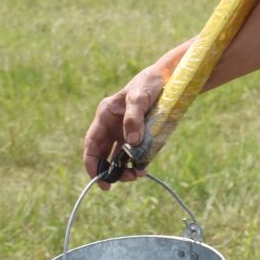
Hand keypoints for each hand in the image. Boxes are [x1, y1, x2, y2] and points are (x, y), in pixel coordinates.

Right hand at [83, 44, 187, 186]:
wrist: (168, 78)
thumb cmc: (150, 83)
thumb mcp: (140, 97)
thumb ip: (134, 118)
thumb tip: (131, 143)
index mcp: (105, 115)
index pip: (92, 143)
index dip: (91, 162)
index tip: (98, 178)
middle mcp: (111, 125)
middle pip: (104, 154)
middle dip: (109, 170)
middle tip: (122, 181)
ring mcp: (124, 131)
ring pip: (118, 157)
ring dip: (124, 169)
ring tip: (137, 175)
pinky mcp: (137, 135)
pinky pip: (132, 154)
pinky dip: (135, 163)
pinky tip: (143, 168)